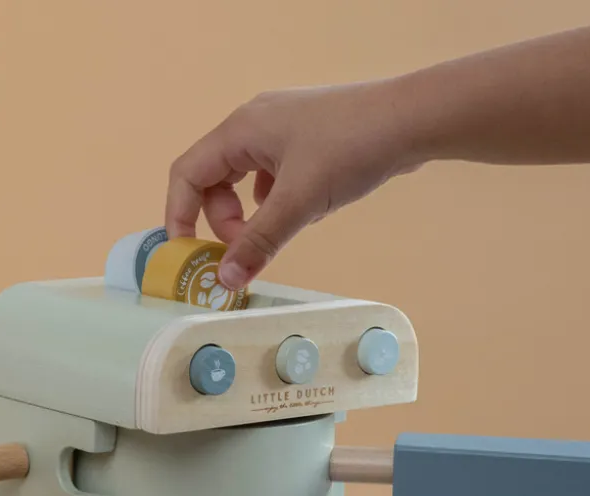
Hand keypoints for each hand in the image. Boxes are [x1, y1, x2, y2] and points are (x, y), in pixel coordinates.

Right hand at [165, 80, 421, 288]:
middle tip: (249, 251)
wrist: (411, 121)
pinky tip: (305, 214)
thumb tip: (224, 280)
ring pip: (246, 182)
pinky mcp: (307, 141)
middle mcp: (254, 126)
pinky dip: (279, 204)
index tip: (188, 256)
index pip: (187, 174)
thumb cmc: (349, 151)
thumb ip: (259, 242)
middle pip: (215, 181)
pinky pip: (275, 179)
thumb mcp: (299, 202)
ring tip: (279, 234)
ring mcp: (282, 131)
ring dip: (253, 216)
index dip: (179, 216)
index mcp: (241, 131)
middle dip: (224, 222)